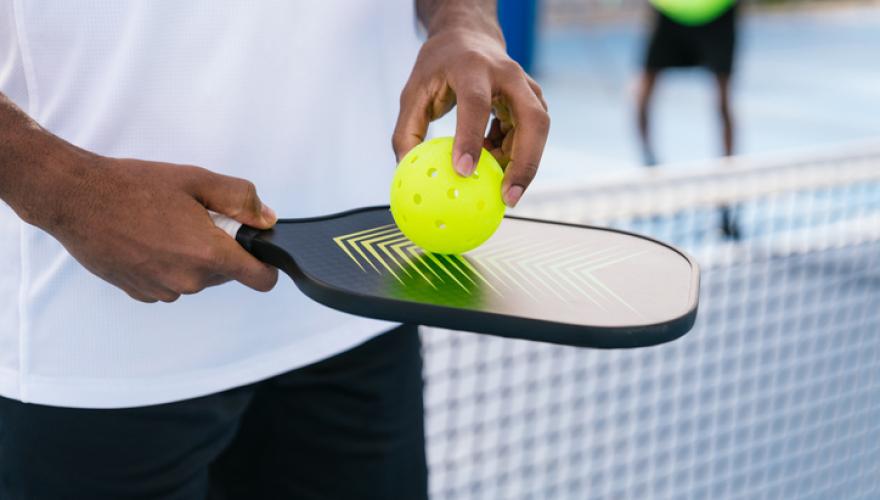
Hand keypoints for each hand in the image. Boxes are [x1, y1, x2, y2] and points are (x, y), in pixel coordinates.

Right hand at [28, 149, 277, 302]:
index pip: (260, 280)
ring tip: (165, 226)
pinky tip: (147, 240)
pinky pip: (169, 283)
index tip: (258, 252)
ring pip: (197, 278)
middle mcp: (188, 280)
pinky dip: (167, 265)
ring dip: (191, 258)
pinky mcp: (140, 293)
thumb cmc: (133, 186)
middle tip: (195, 220)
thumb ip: (240, 200)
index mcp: (208, 254)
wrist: (77, 198)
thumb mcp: (197, 180)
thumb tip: (265, 219)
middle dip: (220, 249)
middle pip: (227, 274)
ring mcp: (162, 289)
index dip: (265, 266)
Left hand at [393, 16, 549, 207]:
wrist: (469, 36)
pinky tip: (494, 164)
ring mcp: (527, 86)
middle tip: (509, 199)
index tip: (462, 171)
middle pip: (533, 119)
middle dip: (525, 162)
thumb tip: (405, 172)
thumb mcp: (413, 92)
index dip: (470, 138)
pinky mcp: (533, 100)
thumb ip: (407, 131)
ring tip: (499, 189)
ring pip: (538, 130)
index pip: (476, 104)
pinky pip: (531, 134)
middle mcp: (507, 74)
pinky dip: (515, 155)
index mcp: (472, 67)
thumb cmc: (438, 66)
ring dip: (521, 163)